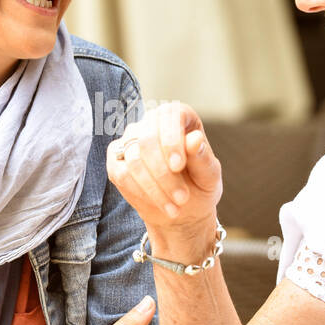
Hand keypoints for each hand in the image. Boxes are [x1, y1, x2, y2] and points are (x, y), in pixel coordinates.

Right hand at [107, 102, 222, 258]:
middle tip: (181, 198)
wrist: (182, 209)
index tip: (178, 166)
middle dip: (163, 173)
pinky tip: (157, 204)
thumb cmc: (199, 186)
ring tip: (174, 208)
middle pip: (147, 138)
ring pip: (134, 159)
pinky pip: (121, 174)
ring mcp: (131, 139)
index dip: (171, 140)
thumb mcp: (208, 175)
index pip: (168, 115)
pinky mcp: (116, 159)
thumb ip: (202, 157)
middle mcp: (152, 122)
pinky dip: (139, 193)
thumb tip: (195, 139)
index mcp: (179, 116)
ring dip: (153, 188)